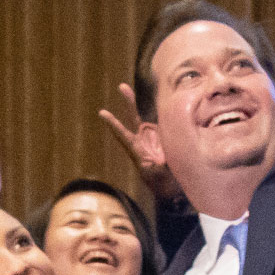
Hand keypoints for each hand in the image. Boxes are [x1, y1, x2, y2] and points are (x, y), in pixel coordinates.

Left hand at [97, 83, 179, 197]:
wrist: (172, 189)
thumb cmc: (163, 185)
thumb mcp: (159, 177)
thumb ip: (160, 166)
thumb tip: (164, 158)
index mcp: (138, 150)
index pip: (123, 135)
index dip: (113, 124)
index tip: (102, 113)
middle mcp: (143, 140)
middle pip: (133, 118)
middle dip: (128, 102)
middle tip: (122, 86)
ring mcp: (153, 137)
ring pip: (146, 116)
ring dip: (139, 102)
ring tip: (127, 87)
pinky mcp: (163, 137)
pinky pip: (163, 121)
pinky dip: (164, 110)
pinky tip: (168, 98)